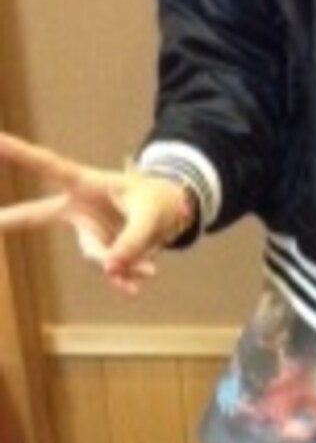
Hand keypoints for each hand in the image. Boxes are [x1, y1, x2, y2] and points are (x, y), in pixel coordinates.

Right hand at [0, 133, 192, 295]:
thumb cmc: (155, 202)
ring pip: (96, 255)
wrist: (172, 216)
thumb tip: (110, 269)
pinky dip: (126, 278)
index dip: (20, 154)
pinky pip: (108, 271)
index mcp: (85, 183)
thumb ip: (131, 240)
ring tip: (149, 270)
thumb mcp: (150, 215)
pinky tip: (134, 288)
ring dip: (123, 262)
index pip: (48, 166)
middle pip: (38, 213)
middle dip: (13, 218)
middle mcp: (79, 207)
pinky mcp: (104, 253)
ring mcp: (89, 232)